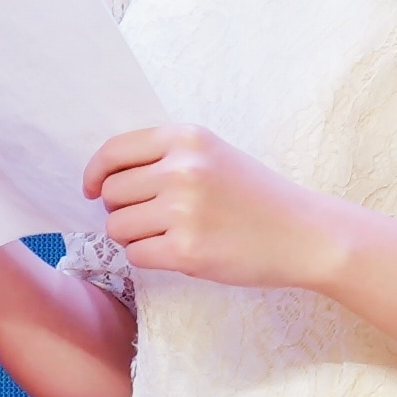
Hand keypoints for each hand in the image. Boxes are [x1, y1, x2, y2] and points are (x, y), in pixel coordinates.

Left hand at [84, 124, 337, 289]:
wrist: (304, 233)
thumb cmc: (257, 197)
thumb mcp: (215, 155)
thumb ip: (166, 157)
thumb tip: (104, 179)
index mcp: (188, 138)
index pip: (114, 151)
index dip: (95, 173)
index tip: (92, 190)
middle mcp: (182, 169)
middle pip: (111, 193)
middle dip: (122, 209)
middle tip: (153, 218)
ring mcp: (183, 210)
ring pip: (118, 226)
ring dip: (135, 236)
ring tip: (170, 235)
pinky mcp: (186, 250)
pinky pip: (136, 255)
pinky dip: (150, 258)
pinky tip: (180, 252)